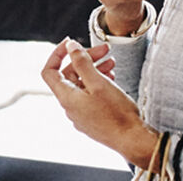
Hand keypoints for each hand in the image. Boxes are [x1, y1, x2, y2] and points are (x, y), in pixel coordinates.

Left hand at [41, 38, 152, 161]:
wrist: (133, 140)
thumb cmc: (116, 113)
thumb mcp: (98, 82)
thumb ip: (82, 62)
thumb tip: (70, 46)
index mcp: (66, 97)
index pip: (50, 71)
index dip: (57, 53)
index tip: (71, 42)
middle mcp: (70, 107)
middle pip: (70, 75)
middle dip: (86, 59)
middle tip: (104, 50)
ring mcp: (81, 113)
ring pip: (82, 84)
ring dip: (95, 69)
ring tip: (112, 63)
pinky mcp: (93, 117)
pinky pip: (90, 95)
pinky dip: (98, 82)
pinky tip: (112, 77)